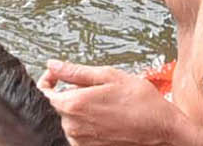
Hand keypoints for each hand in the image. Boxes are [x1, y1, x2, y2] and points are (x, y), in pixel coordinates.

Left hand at [41, 62, 187, 145]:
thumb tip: (53, 65)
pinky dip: (83, 122)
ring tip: (98, 101)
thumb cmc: (140, 102)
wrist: (160, 129)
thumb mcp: (109, 76)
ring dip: (74, 108)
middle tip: (85, 85)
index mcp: (75, 105)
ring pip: (65, 120)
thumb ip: (76, 71)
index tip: (56, 75)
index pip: (42, 94)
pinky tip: (101, 115)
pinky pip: (76, 133)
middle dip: (64, 93)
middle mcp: (72, 126)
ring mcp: (79, 140)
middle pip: (54, 107)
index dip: (47, 80)